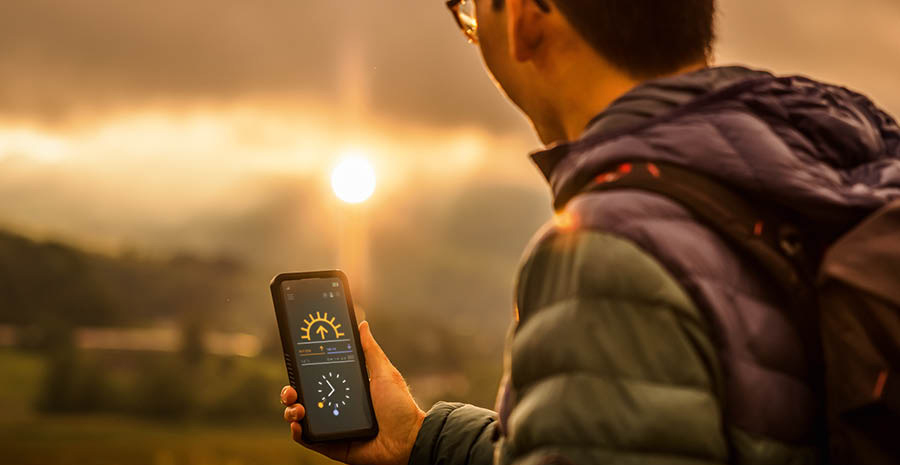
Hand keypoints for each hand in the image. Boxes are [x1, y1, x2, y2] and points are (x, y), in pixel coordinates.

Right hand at [281, 320, 425, 464]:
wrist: (410, 438)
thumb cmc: (400, 406)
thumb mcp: (384, 373)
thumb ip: (370, 350)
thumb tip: (363, 325)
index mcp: (346, 390)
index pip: (317, 380)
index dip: (302, 374)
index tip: (294, 365)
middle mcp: (337, 408)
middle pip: (304, 399)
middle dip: (290, 393)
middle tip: (291, 390)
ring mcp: (334, 427)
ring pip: (302, 419)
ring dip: (291, 412)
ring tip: (297, 407)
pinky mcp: (334, 446)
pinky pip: (311, 441)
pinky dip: (299, 434)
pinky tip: (297, 426)